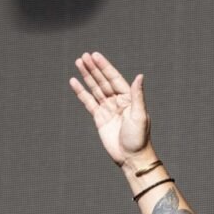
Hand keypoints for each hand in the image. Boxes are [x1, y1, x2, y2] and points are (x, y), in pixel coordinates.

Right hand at [69, 52, 150, 166]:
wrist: (131, 157)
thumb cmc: (139, 138)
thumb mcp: (140, 115)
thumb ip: (137, 95)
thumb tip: (139, 76)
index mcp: (129, 99)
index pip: (114, 79)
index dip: (105, 67)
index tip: (95, 55)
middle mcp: (118, 101)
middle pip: (103, 81)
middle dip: (94, 68)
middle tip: (84, 56)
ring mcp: (108, 109)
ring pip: (95, 89)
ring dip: (87, 76)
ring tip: (78, 62)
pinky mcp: (99, 118)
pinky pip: (88, 102)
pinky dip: (81, 92)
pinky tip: (74, 82)